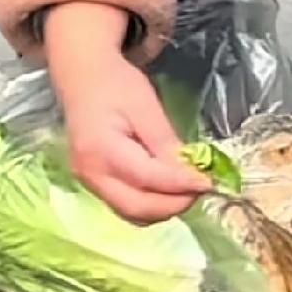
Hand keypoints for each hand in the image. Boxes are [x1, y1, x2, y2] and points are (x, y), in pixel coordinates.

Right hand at [45, 2, 210, 221]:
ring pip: (132, 213)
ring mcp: (89, 183)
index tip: (209, 182)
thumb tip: (191, 172)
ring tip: (189, 188)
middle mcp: (91, 174)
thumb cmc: (114, 84)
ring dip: (164, 208)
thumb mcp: (145, 105)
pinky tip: (169, 189)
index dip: (181, 185)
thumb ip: (166, 142)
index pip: (147, 178)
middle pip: (137, 207)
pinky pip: (126, 205)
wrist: (82, 78)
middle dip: (175, 204)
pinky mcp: (94, 185)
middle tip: (202, 188)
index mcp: (101, 150)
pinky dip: (151, 204)